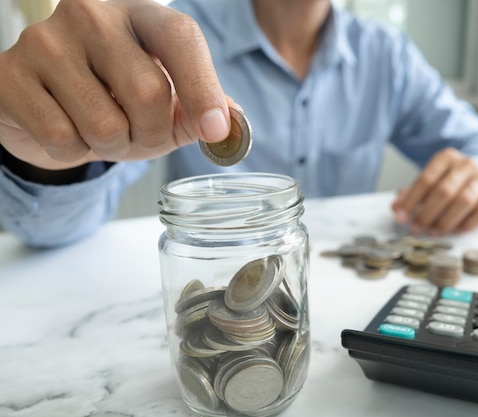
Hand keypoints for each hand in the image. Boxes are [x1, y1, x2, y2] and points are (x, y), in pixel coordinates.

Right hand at [0, 0, 231, 171]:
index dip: (203, 89)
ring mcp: (45, 40)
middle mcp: (91, 15)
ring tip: (103, 132)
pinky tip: (68, 131)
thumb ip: (202, 109)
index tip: (215, 130)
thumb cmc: (116, 100)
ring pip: (105, 124)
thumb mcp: (167, 103)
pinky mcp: (10, 75)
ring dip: (114, 147)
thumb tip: (231, 126)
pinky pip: (61, 137)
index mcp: (139, 13)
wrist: (50, 108)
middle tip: (140, 134)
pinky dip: (74, 152)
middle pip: (148, 92)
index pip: (180, 38)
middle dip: (152, 134)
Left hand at [391, 148, 477, 234]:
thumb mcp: (432, 180)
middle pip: (444, 191)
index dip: (411, 200)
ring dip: (446, 220)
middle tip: (416, 229)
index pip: (425, 179)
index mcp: (446, 158)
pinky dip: (468, 223)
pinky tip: (456, 231)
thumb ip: (413, 193)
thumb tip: (395, 208)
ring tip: (434, 232)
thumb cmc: (452, 179)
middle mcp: (466, 164)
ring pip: (464, 201)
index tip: (400, 217)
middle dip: (427, 213)